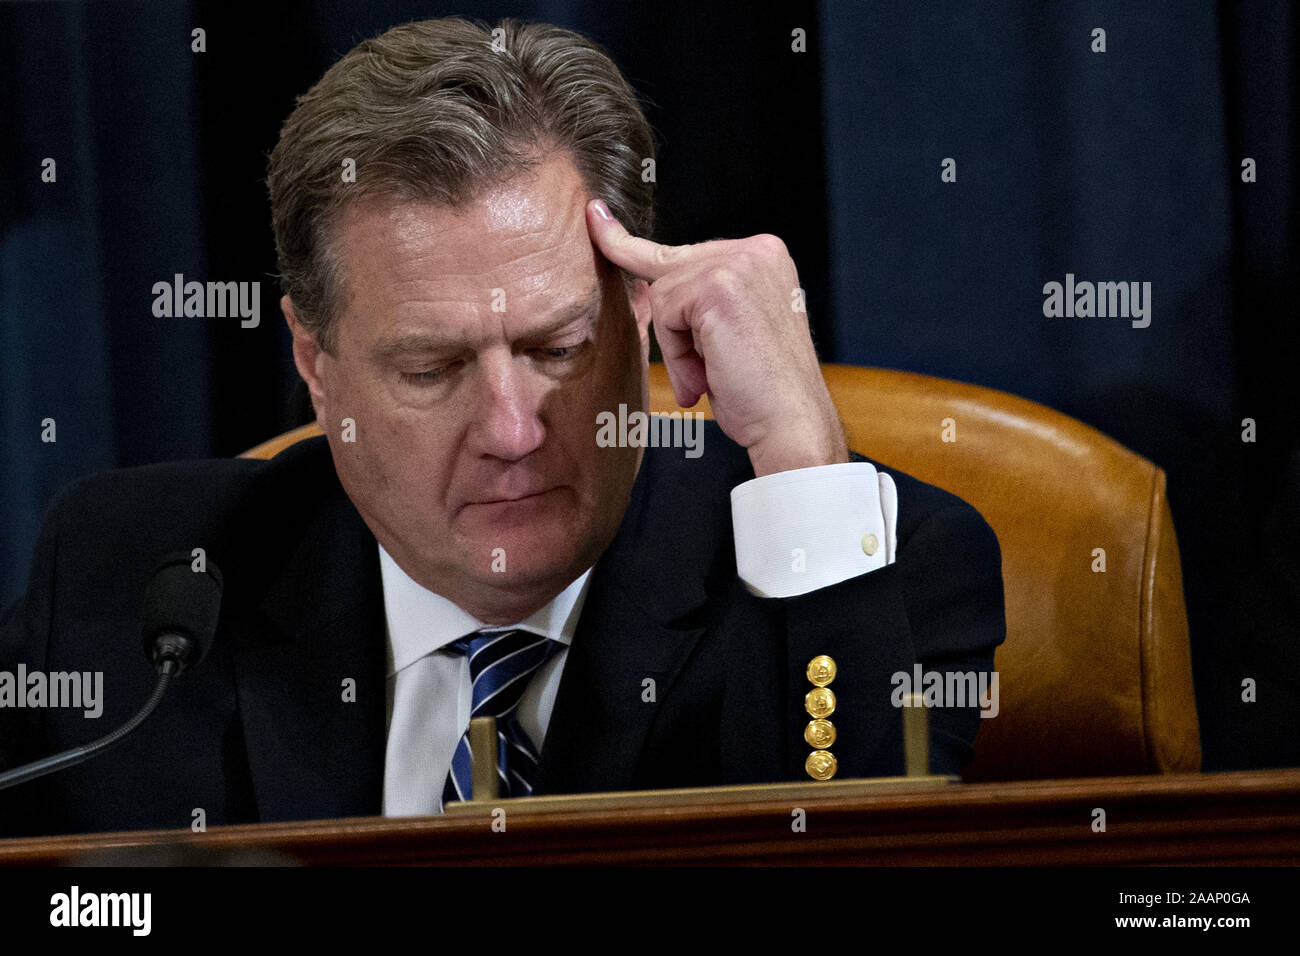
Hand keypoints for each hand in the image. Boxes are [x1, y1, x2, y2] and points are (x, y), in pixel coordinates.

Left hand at [587, 199, 847, 476]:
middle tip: (705, 370)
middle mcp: (756, 249)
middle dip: (674, 327)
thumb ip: (701, 300)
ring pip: (664, 294)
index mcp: (764, 255)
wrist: (791, 421)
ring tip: (713, 375)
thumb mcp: (732, 331)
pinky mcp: (717, 286)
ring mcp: (738, 263)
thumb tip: (647, 288)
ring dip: (678, 346)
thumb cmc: (761, 390)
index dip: (634, 246)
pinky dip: (677, 351)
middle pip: (669, 270)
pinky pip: (665, 312)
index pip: (688, 251)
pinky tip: (710, 372)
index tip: (596, 215)